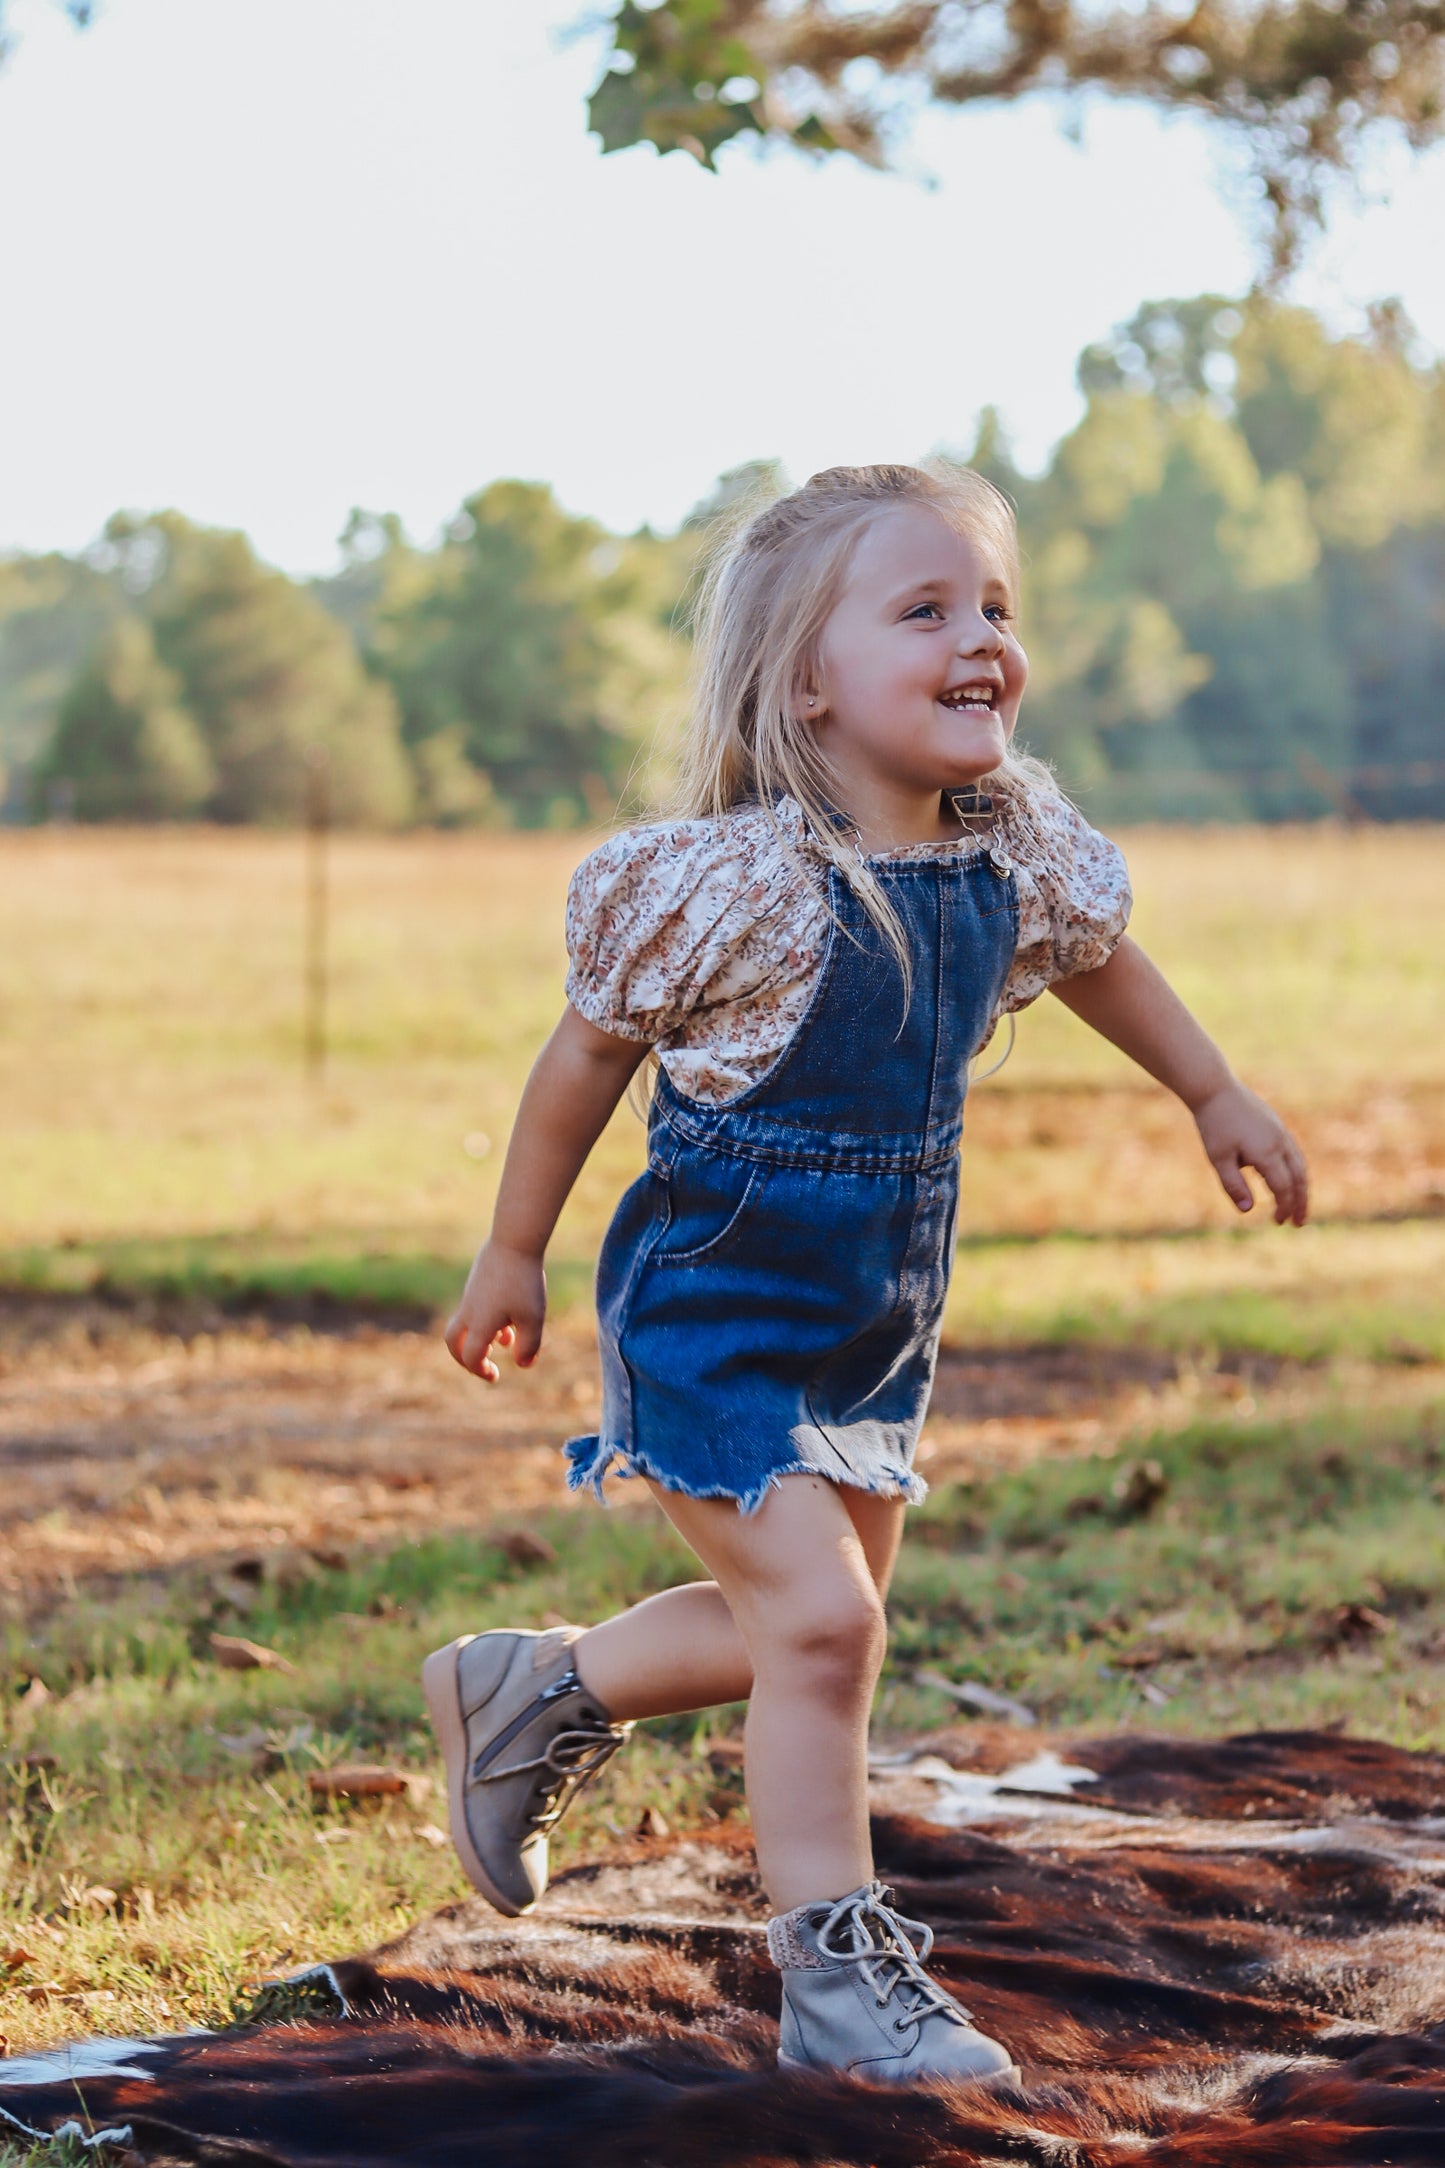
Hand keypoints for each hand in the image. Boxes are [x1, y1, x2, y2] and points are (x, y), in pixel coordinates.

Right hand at [444, 1240, 545, 1381]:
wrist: (514, 1242)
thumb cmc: (524, 1282)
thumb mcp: (533, 1318)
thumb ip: (529, 1346)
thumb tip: (523, 1364)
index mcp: (479, 1324)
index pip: (470, 1357)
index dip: (480, 1371)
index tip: (495, 1375)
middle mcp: (469, 1311)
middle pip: (452, 1341)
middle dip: (464, 1358)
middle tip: (483, 1365)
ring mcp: (471, 1295)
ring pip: (463, 1325)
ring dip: (478, 1338)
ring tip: (506, 1339)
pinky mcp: (477, 1282)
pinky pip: (473, 1309)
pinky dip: (485, 1321)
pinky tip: (509, 1317)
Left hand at [1191, 1080, 1308, 1226]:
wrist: (1215, 1089)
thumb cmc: (1214, 1124)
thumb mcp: (1218, 1158)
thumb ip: (1233, 1185)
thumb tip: (1249, 1210)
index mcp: (1266, 1152)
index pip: (1283, 1187)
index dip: (1283, 1207)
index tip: (1277, 1222)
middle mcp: (1280, 1142)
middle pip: (1299, 1178)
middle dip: (1300, 1202)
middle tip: (1299, 1223)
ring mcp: (1281, 1132)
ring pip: (1299, 1164)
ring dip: (1301, 1187)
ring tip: (1297, 1205)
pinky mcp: (1277, 1125)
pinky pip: (1293, 1153)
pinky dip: (1295, 1171)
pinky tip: (1287, 1180)